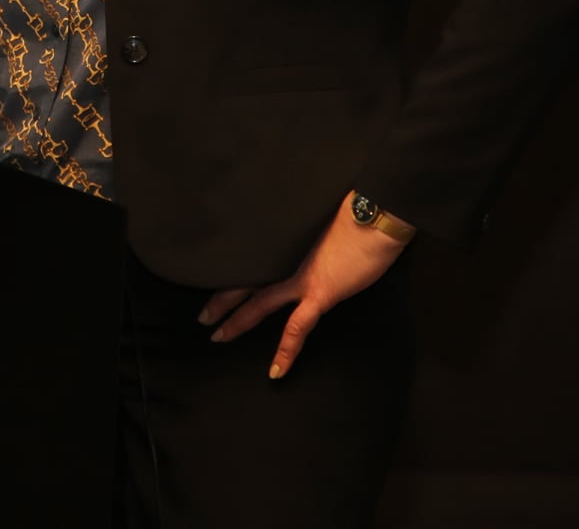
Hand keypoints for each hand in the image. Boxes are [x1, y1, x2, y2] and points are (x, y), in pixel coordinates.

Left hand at [195, 191, 408, 379]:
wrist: (376, 214)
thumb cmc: (356, 210)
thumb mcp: (320, 215)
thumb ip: (304, 229)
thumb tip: (302, 233)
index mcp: (284, 241)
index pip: (250, 258)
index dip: (232, 269)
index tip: (216, 275)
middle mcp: (285, 259)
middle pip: (243, 281)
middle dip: (221, 300)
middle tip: (202, 316)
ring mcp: (300, 278)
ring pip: (258, 303)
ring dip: (237, 321)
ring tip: (218, 336)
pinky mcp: (320, 293)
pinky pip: (296, 328)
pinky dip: (286, 350)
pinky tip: (277, 370)